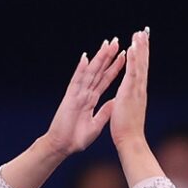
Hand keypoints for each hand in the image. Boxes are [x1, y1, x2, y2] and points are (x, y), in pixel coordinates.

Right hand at [45, 38, 124, 156]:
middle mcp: (84, 93)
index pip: (105, 80)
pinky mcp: (70, 98)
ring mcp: (77, 94)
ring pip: (90, 72)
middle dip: (108, 57)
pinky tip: (86, 58)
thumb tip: (116, 102)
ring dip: (98, 59)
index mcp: (91, 99)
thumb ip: (105, 112)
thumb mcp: (97, 124)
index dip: (114, 68)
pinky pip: (76, 81)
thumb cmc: (77, 138)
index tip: (123, 56)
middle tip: (116, 42)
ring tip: (106, 45)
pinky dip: (81, 70)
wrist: (63, 146)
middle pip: (98, 71)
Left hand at [110, 27, 149, 149]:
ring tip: (139, 34)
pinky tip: (132, 47)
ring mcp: (136, 91)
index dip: (140, 57)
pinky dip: (132, 60)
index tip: (140, 44)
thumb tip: (128, 100)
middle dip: (143, 48)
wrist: (130, 142)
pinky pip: (131, 73)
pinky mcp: (129, 93)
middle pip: (142, 65)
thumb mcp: (127, 113)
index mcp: (137, 94)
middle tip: (143, 32)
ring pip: (139, 65)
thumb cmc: (127, 132)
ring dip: (139, 49)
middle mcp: (139, 90)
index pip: (140, 72)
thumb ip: (128, 103)